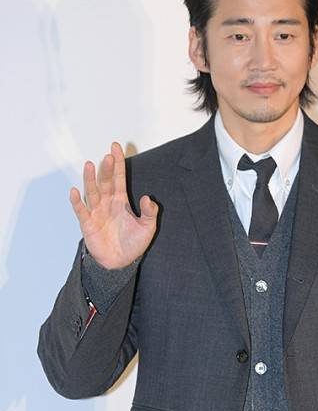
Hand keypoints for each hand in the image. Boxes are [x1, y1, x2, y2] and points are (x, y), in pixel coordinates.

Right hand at [70, 142, 157, 268]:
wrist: (120, 263)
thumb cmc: (133, 244)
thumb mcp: (148, 228)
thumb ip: (150, 212)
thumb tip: (147, 198)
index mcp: (120, 201)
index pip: (118, 178)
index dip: (118, 163)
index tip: (116, 147)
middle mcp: (107, 203)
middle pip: (105, 182)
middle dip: (106, 169)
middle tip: (108, 156)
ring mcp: (96, 212)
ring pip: (92, 192)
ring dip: (90, 179)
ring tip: (89, 165)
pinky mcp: (87, 224)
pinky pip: (81, 211)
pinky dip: (77, 202)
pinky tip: (75, 191)